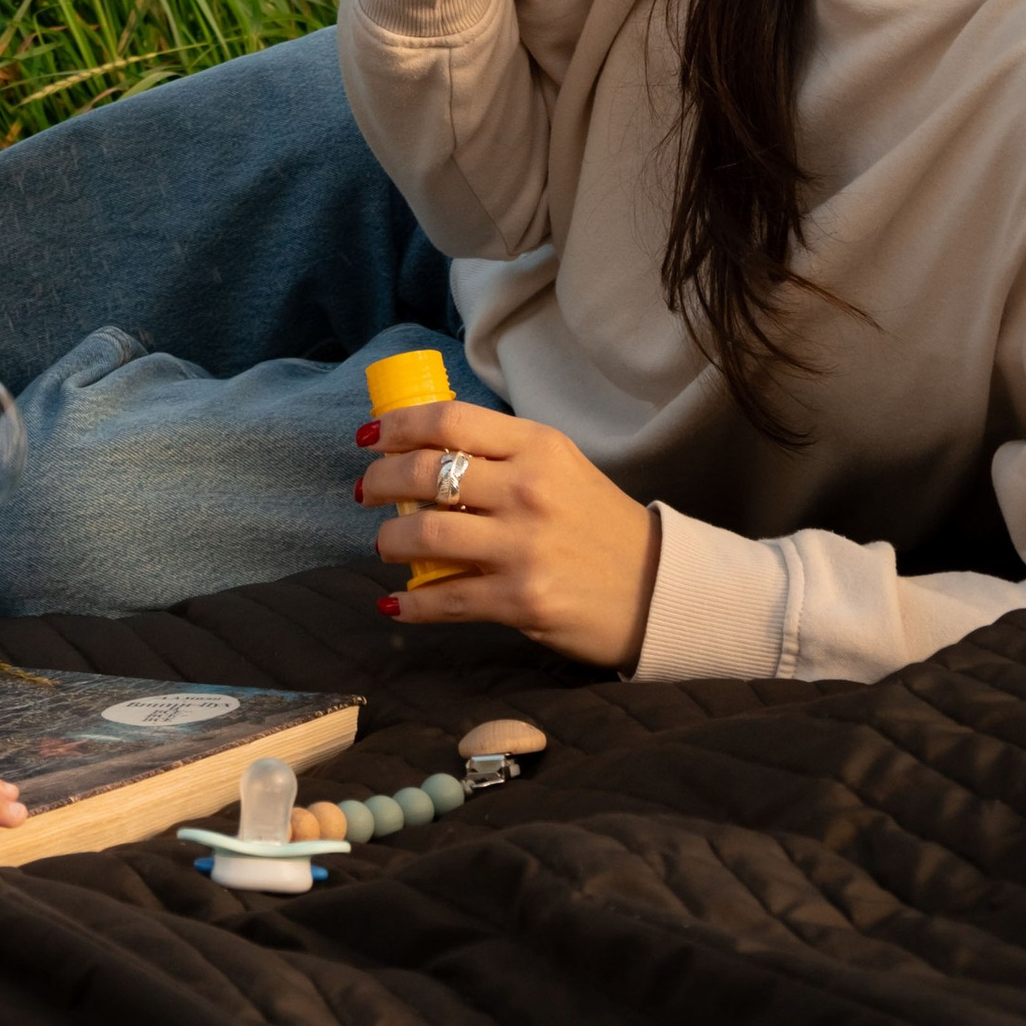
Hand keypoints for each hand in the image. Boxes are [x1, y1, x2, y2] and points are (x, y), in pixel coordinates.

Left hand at [356, 400, 660, 670]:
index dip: (397, 426)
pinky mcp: (521, 600)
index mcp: (537, 447)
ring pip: (426, 534)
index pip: (449, 421)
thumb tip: (427, 450)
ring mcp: (523, 547)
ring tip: (385, 545)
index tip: (370, 438)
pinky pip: (446, 600)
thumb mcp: (561, 468)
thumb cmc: (598, 524)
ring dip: (390, 541)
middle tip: (368, 492)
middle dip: (381, 481)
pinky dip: (411, 604)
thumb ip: (504, 455)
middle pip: (426, 473)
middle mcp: (528, 490)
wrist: (657, 588)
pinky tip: (394, 604)